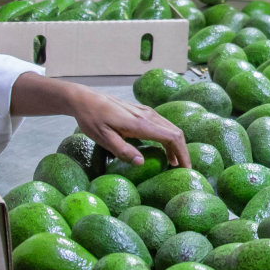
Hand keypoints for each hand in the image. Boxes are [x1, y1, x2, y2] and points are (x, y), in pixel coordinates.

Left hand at [58, 85, 188, 167]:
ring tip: (174, 163)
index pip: (172, 137)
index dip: (182, 154)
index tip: (186, 169)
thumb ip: (123, 150)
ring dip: (175, 145)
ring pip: (170, 128)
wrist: (84, 99)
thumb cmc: (91, 119)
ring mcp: (146, 111)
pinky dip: (168, 138)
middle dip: (182, 151)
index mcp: (141, 124)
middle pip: (175, 132)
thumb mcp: (103, 138)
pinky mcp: (142, 111)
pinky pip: (162, 125)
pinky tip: (163, 149)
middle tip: (183, 170)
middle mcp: (148, 115)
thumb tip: (142, 162)